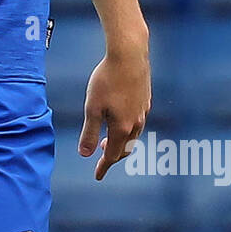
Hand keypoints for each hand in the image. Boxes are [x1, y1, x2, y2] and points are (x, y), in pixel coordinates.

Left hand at [78, 42, 150, 180]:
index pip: (113, 155)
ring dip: (122, 142)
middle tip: (101, 157)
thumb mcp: (92, 107)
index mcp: (122, 127)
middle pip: (126, 148)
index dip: (104, 166)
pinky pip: (138, 121)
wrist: (129, 55)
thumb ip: (90, 132)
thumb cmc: (107, 79)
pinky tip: (120, 119)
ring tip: (109, 139)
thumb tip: (85, 154)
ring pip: (134, 134)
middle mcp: (136, 122)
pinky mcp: (145, 99)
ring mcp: (143, 110)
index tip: (98, 176)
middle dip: (114, 155)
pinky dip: (128, 128)